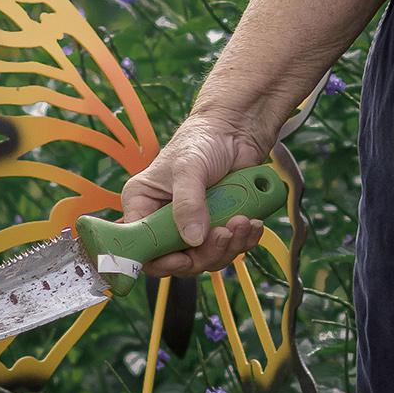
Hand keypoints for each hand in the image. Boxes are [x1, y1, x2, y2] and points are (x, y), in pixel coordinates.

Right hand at [117, 113, 273, 279]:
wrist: (237, 131)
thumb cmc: (202, 140)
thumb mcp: (189, 167)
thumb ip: (188, 202)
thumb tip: (192, 239)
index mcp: (143, 205)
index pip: (141, 247)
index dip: (159, 261)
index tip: (182, 258)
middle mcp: (163, 220)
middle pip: (177, 260)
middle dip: (205, 252)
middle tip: (224, 232)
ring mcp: (192, 226)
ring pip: (206, 257)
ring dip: (229, 245)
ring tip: (243, 221)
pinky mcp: (217, 226)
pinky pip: (229, 248)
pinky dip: (243, 240)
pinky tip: (252, 223)